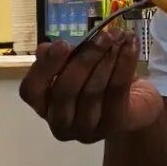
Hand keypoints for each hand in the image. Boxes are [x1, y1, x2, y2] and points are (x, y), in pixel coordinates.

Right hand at [18, 30, 162, 142]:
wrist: (135, 105)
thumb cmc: (97, 82)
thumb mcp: (76, 66)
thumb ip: (58, 58)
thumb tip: (46, 49)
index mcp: (43, 106)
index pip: (32, 90)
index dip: (44, 67)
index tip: (61, 44)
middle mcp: (61, 124)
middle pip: (65, 90)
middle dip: (84, 59)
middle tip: (102, 35)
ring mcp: (87, 130)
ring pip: (92, 91)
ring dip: (106, 58)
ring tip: (118, 36)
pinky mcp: (114, 125)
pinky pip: (117, 91)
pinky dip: (124, 65)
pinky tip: (130, 47)